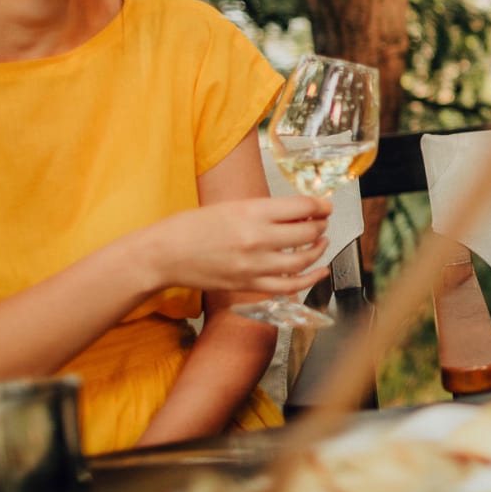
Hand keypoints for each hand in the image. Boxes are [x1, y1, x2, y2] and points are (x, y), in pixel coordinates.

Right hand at [155, 195, 333, 294]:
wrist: (165, 254)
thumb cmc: (192, 226)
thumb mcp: (231, 206)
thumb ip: (265, 210)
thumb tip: (298, 212)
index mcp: (252, 212)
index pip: (302, 208)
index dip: (320, 206)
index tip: (325, 205)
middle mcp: (257, 239)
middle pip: (307, 233)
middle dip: (320, 226)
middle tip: (322, 221)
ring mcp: (254, 266)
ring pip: (302, 261)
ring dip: (318, 250)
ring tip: (321, 242)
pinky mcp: (249, 285)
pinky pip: (288, 286)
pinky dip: (309, 279)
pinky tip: (319, 271)